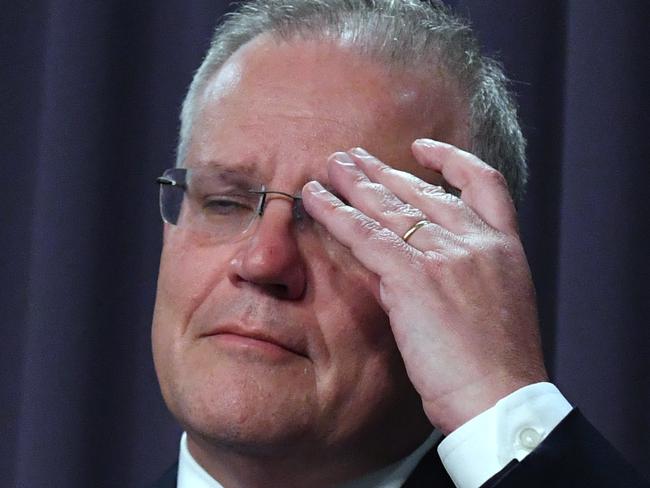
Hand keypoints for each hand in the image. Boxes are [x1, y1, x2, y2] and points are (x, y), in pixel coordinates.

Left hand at [302, 139, 547, 433]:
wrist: (502, 399)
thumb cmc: (497, 367)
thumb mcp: (489, 308)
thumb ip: (457, 276)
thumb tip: (414, 265)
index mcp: (503, 246)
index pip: (483, 182)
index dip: (451, 159)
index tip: (423, 149)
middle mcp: (476, 240)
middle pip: (421, 190)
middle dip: (382, 170)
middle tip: (352, 157)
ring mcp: (447, 255)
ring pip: (391, 206)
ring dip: (355, 182)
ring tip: (330, 165)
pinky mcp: (415, 277)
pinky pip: (365, 234)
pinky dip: (336, 214)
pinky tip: (314, 199)